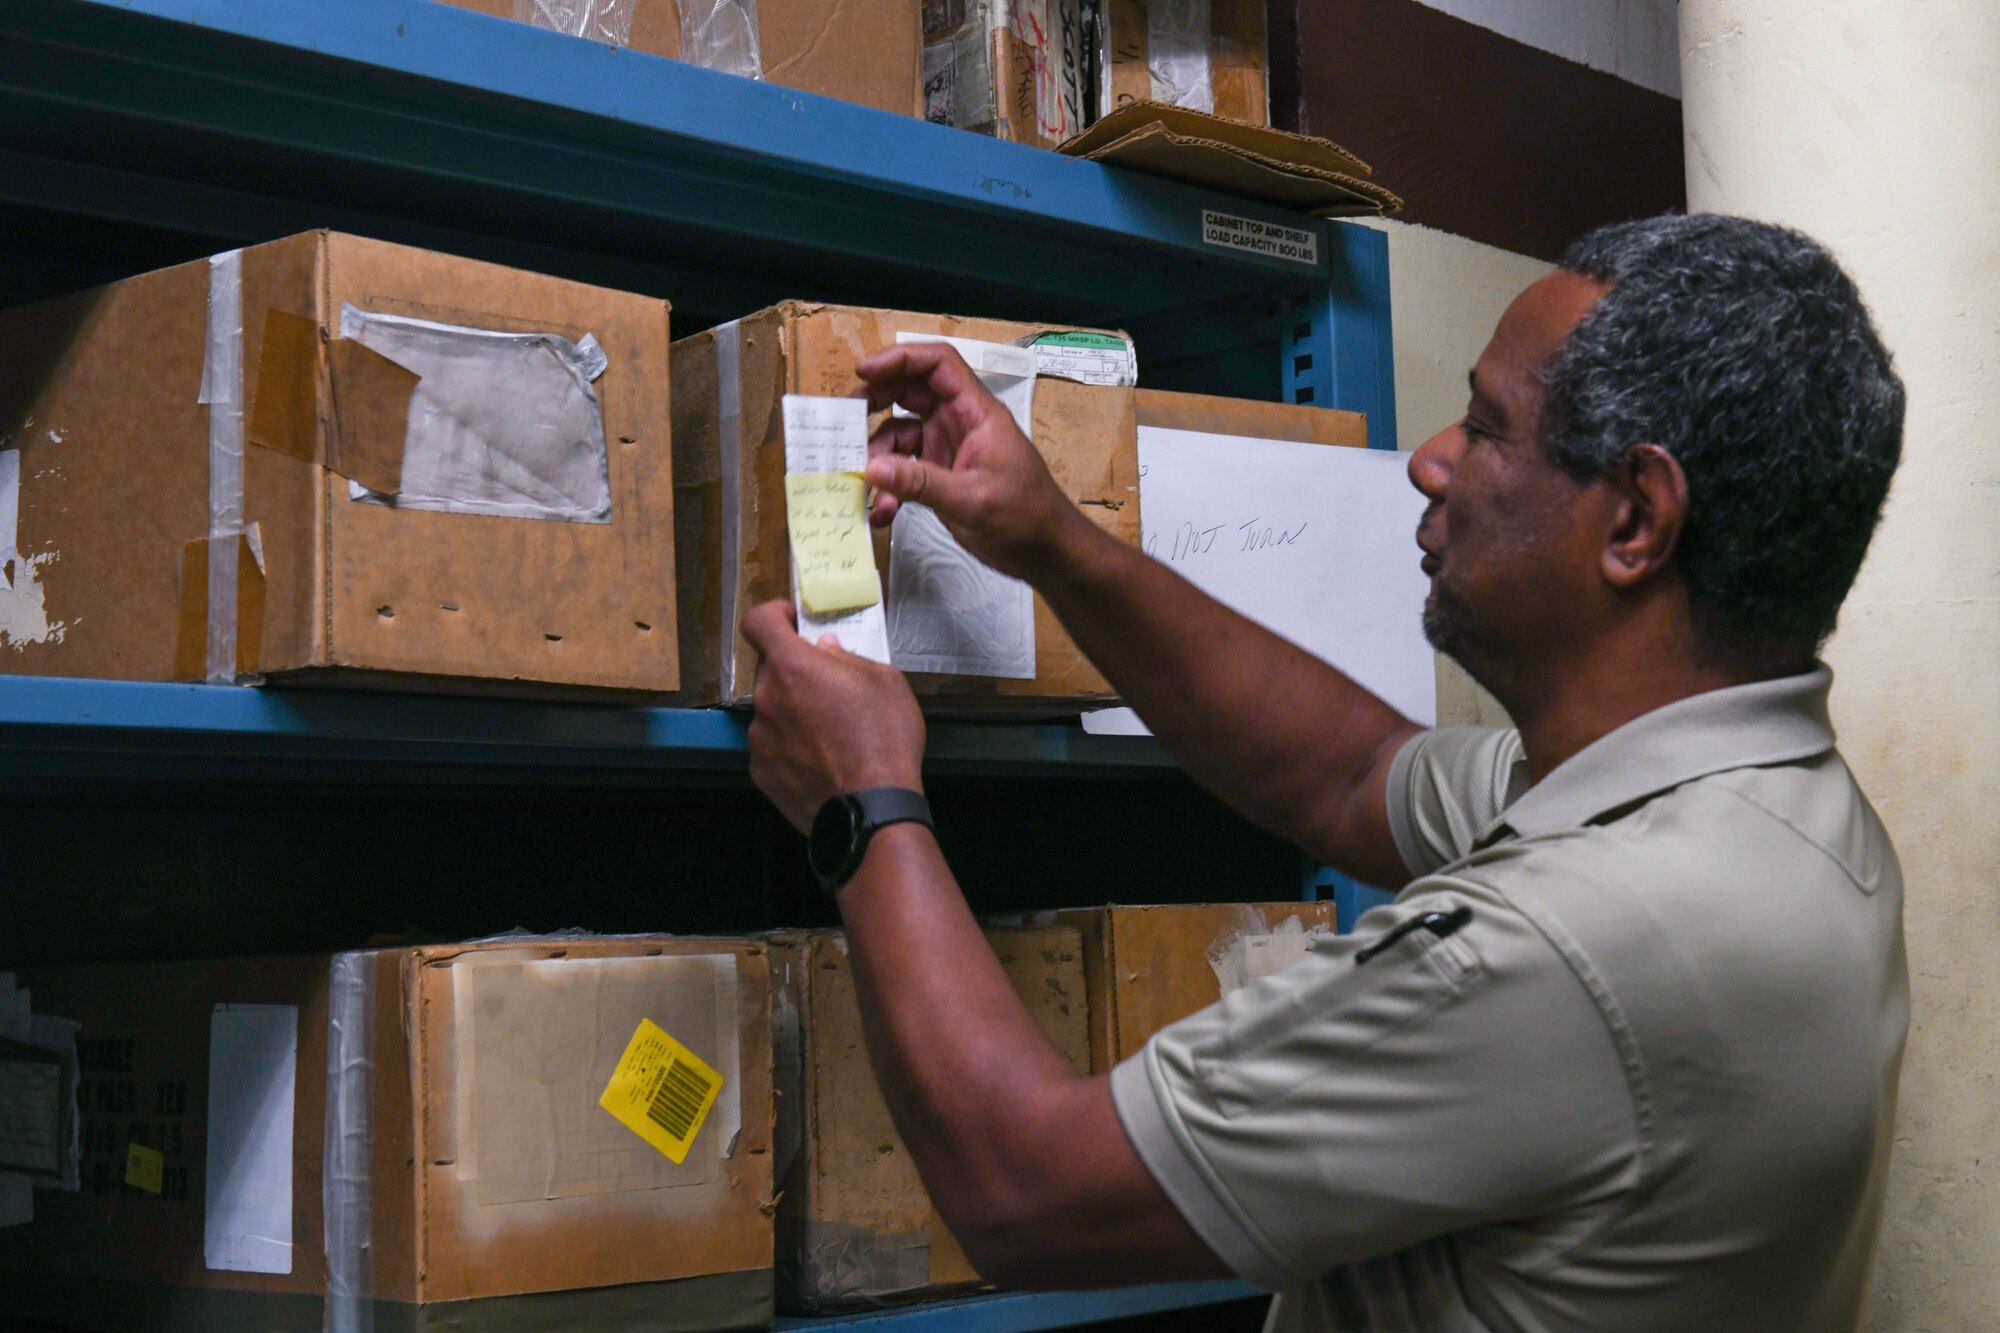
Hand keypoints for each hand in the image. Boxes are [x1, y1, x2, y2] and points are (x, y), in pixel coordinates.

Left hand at [742, 600, 926, 832]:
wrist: (870, 809)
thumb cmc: (884, 738)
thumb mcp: (886, 682)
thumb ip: (849, 659)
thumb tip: (827, 651)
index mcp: (793, 666)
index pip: (759, 622)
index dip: (773, 615)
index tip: (793, 622)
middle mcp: (766, 698)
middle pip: (771, 671)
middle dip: (796, 673)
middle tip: (829, 689)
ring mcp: (759, 738)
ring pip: (772, 711)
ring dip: (793, 713)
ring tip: (829, 735)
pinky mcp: (760, 773)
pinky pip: (772, 747)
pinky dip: (790, 748)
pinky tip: (820, 762)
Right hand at [857, 342, 1086, 581]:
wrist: (1044, 551)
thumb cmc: (1025, 516)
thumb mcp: (972, 499)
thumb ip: (921, 483)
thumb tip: (871, 469)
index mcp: (976, 412)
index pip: (938, 365)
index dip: (901, 359)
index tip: (864, 371)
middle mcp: (959, 423)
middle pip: (911, 391)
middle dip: (876, 400)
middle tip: (846, 418)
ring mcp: (948, 449)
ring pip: (900, 434)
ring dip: (879, 456)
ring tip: (865, 483)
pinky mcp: (940, 476)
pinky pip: (904, 470)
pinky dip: (890, 488)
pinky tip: (883, 512)